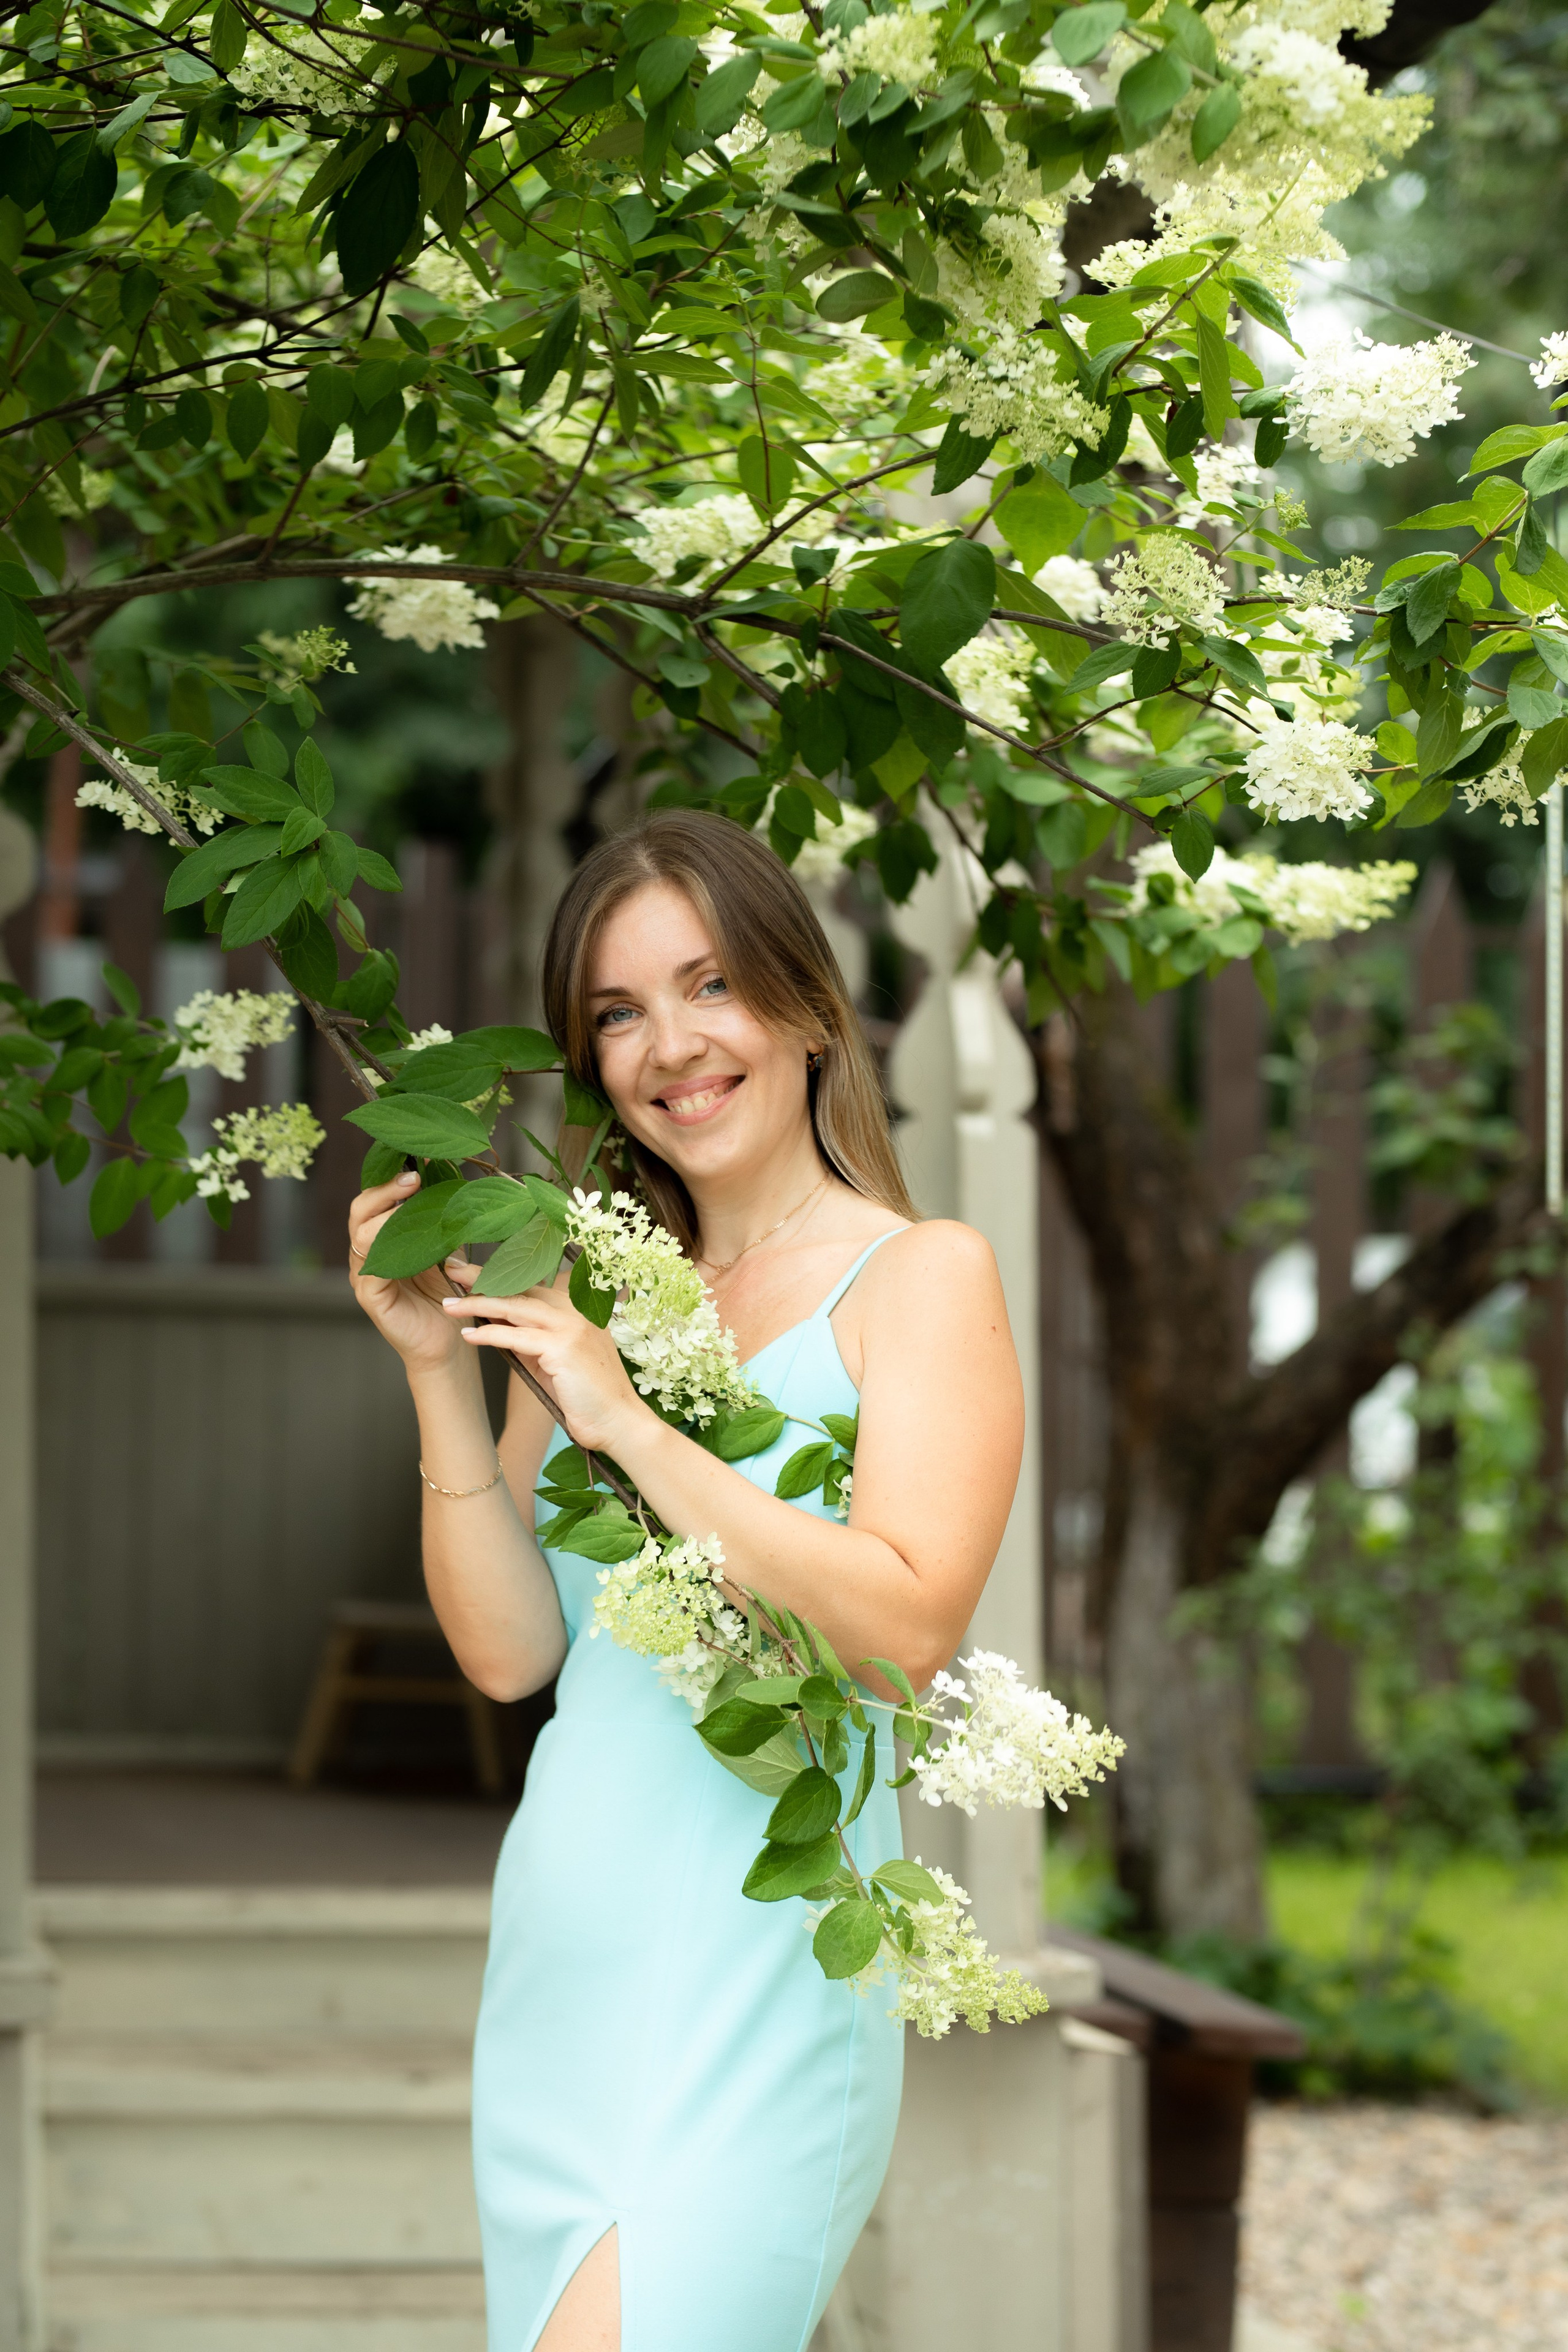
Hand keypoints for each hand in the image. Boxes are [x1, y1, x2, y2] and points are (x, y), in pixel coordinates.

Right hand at [349, 1174, 475, 1375]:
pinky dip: (388, 1249)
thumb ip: (443, 1217)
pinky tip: (410, 1240)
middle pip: (360, 1211)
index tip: (421, 1162)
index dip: (392, 1178)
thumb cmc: (449, 1292)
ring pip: (361, 1235)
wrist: (450, 1339)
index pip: (375, 1199)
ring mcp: (364, 1275)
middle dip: (385, 1189)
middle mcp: (367, 1253)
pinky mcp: (370, 1297)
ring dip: (386, 1214)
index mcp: (382, 1237)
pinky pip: (371, 1268)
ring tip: (412, 1199)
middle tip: (414, 1177)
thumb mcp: (448, 1245)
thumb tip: (449, 1176)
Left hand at [443, 1283, 648, 1456]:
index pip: (531, 1288)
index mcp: (577, 1312)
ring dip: (478, 1304)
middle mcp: (575, 1313)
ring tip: (449, 1305)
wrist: (619, 1423)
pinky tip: (469, 1335)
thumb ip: (531, 1341)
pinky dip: (489, 1335)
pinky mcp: (563, 1348)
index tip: (471, 1273)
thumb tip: (497, 1325)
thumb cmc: (587, 1398)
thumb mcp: (554, 1362)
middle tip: (452, 1270)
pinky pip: (516, 1338)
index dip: (500, 1279)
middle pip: (521, 1290)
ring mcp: (571, 1327)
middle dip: (483, 1279)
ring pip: (516, 1309)